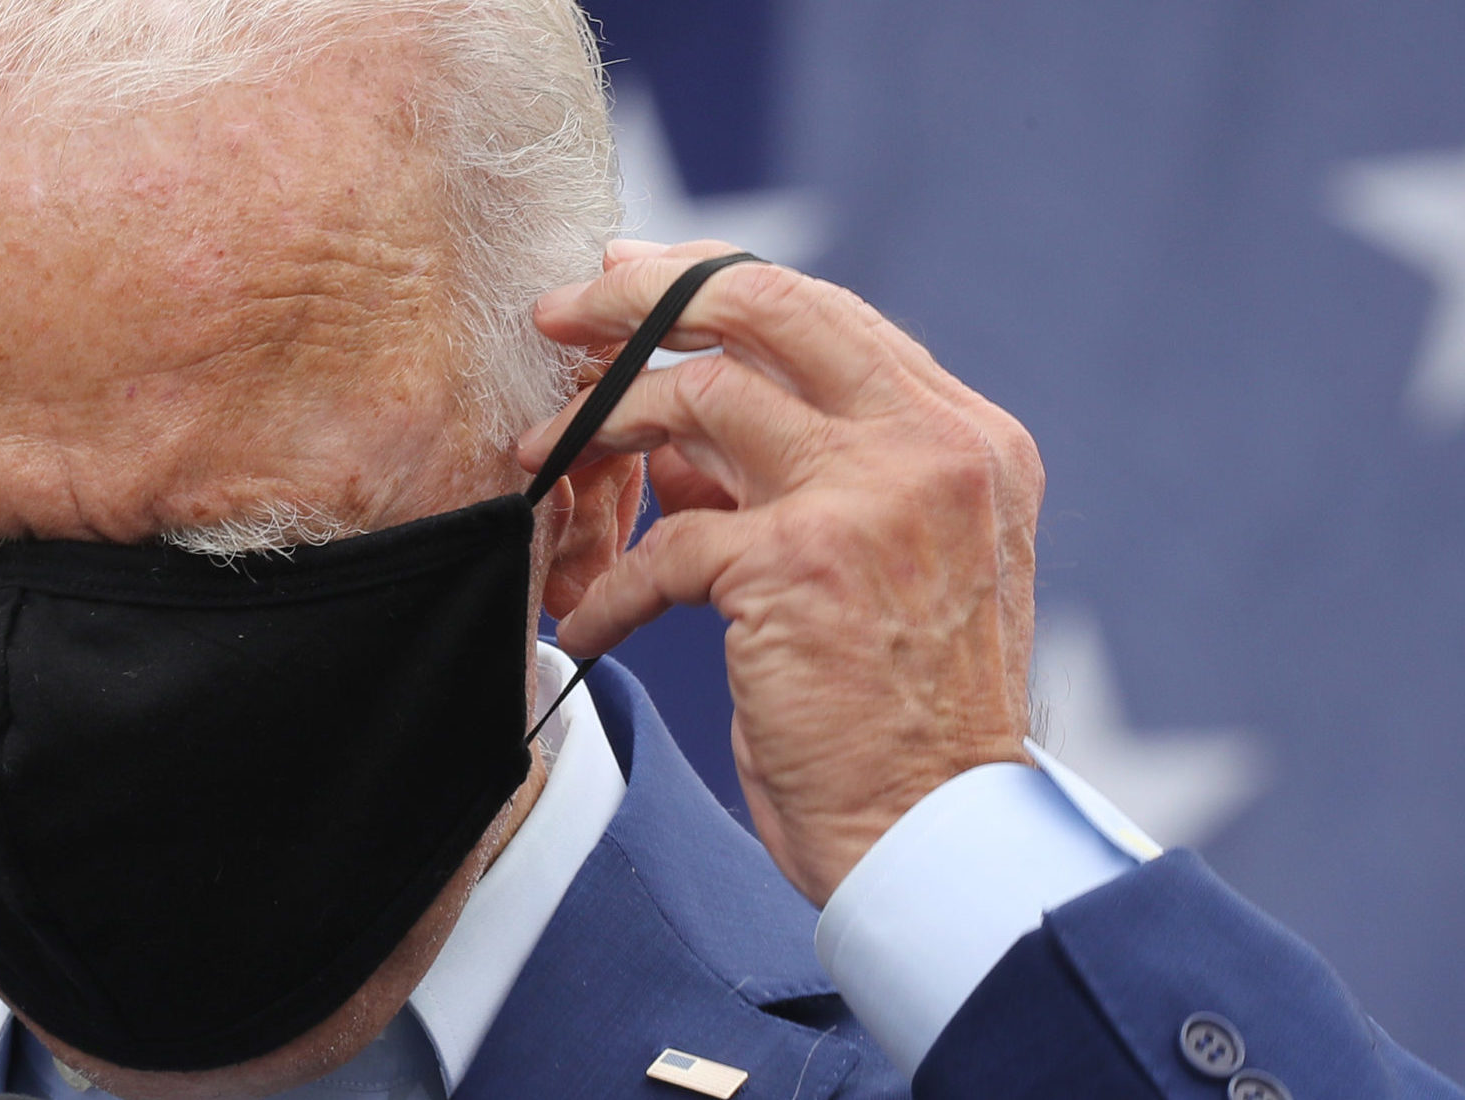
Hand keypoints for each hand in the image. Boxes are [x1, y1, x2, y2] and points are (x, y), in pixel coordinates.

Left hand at [523, 239, 1042, 904]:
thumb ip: (802, 480)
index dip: (711, 284)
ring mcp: (871, 497)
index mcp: (963, 437)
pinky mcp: (800, 563)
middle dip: (643, 299)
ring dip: (601, 428)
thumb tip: (682, 436)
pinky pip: (665, 540)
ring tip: (542, 463)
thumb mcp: (879, 565)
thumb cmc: (900, 715)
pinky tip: (589, 626)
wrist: (936, 831)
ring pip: (702, 399)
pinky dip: (611, 586)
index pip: (826, 314)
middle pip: (769, 308)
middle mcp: (932, 447)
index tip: (627, 280)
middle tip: (559, 311)